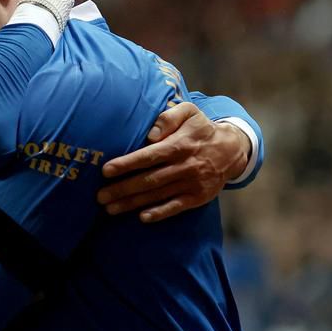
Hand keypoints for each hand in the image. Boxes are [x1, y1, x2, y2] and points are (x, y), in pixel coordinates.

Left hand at [96, 102, 250, 222]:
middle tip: (99, 196)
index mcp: (179, 145)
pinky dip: (160, 213)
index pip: (149, 156)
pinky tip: (142, 218)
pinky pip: (176, 207)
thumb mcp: (189, 112)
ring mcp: (191, 184)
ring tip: (110, 208)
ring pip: (157, 195)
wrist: (232, 149)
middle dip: (122, 189)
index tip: (106, 170)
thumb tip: (151, 134)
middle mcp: (185, 166)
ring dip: (132, 203)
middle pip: (149, 180)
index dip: (127, 164)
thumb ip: (169, 117)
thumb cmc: (200, 129)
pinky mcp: (197, 197)